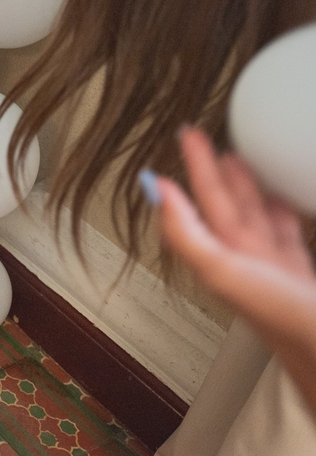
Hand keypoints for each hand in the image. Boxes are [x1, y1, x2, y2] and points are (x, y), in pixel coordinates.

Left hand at [149, 127, 315, 415]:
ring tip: (238, 157)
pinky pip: (290, 233)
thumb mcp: (225, 272)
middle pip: (226, 203)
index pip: (204, 201)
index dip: (194, 171)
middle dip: (212, 170)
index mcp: (225, 256)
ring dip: (247, 188)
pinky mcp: (303, 274)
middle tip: (198, 135)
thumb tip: (155, 189)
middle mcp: (247, 260)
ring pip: (257, 216)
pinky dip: (284, 212)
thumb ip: (186, 233)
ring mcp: (277, 267)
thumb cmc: (282, 320)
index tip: (185, 138)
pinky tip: (284, 198)